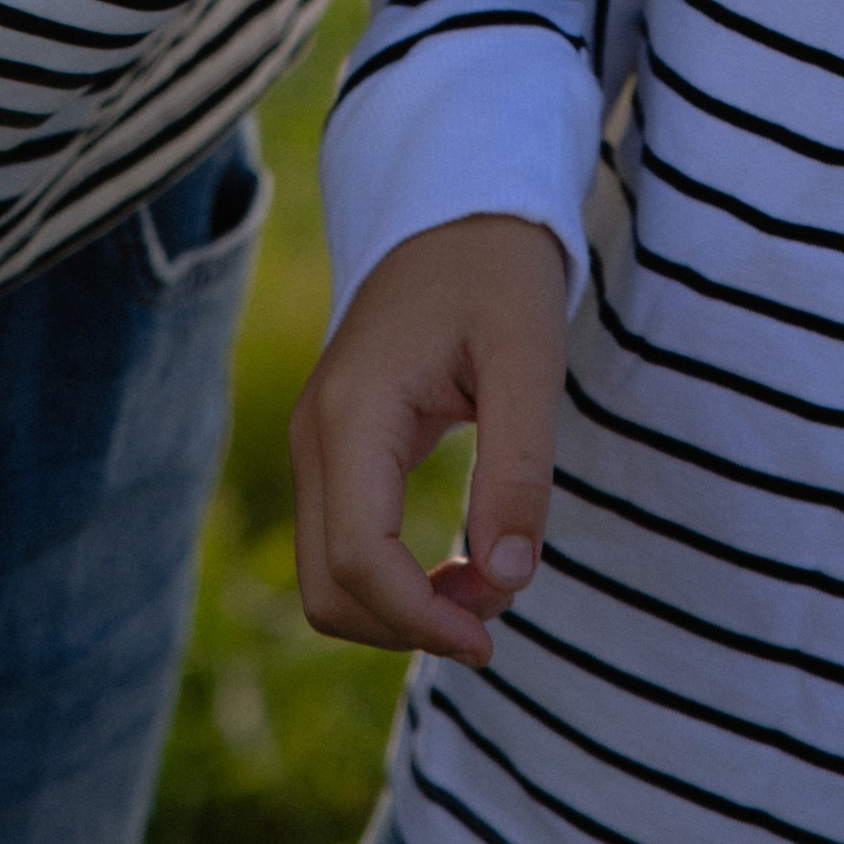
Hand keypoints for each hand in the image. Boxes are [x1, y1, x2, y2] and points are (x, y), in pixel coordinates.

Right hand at [290, 216, 568, 664]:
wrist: (459, 208)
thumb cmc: (498, 270)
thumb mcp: (528, 356)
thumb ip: (518, 467)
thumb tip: (508, 578)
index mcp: (352, 412)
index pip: (359, 561)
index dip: (422, 619)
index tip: (494, 635)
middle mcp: (315, 436)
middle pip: (329, 589)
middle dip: (410, 623)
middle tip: (499, 601)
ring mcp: (317, 444)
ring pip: (330, 578)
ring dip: (403, 608)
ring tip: (488, 576)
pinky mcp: (335, 450)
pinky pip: (346, 546)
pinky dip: (396, 580)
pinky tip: (461, 560)